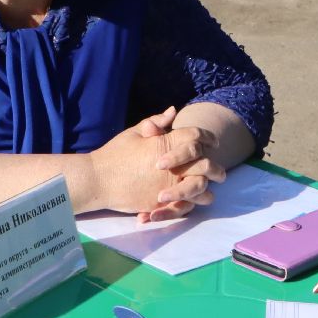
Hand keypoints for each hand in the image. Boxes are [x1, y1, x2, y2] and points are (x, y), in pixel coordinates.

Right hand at [92, 108, 224, 221]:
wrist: (98, 179)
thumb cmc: (115, 154)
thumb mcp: (134, 133)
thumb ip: (155, 123)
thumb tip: (173, 111)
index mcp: (166, 143)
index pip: (196, 136)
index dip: (207, 137)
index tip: (213, 142)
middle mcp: (172, 165)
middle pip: (206, 164)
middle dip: (215, 167)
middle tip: (219, 171)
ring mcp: (169, 185)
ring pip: (201, 189)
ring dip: (206, 188)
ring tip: (208, 188)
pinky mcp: (162, 203)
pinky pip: (186, 206)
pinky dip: (192, 204)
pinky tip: (192, 200)